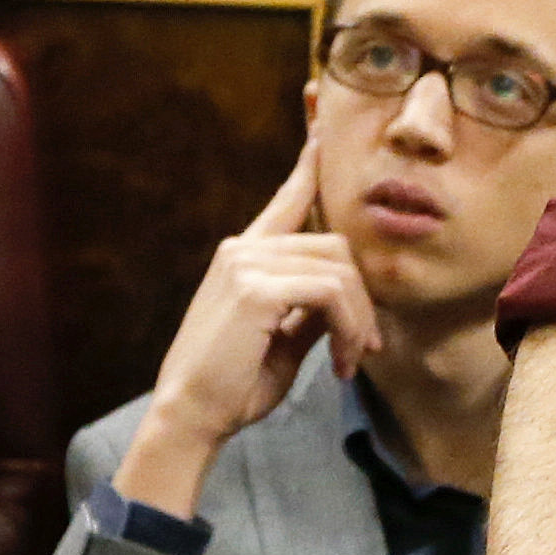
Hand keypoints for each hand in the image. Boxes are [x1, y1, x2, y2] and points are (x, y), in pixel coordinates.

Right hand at [111, 142, 377, 508]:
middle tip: (365, 348)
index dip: (308, 168)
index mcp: (243, 256)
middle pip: (336, 247)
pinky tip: (341, 363)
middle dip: (363, 299)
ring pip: (340, 270)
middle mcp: (243, 249)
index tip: (322, 137)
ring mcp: (246, 263)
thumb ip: (311, 309)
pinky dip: (349, 328)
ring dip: (359, 320)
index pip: (284, 201)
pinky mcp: (256, 288)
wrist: (190, 417)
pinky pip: (332, 293)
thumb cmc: (232, 386)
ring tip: (351, 361)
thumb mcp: (282, 340)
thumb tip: (348, 299)